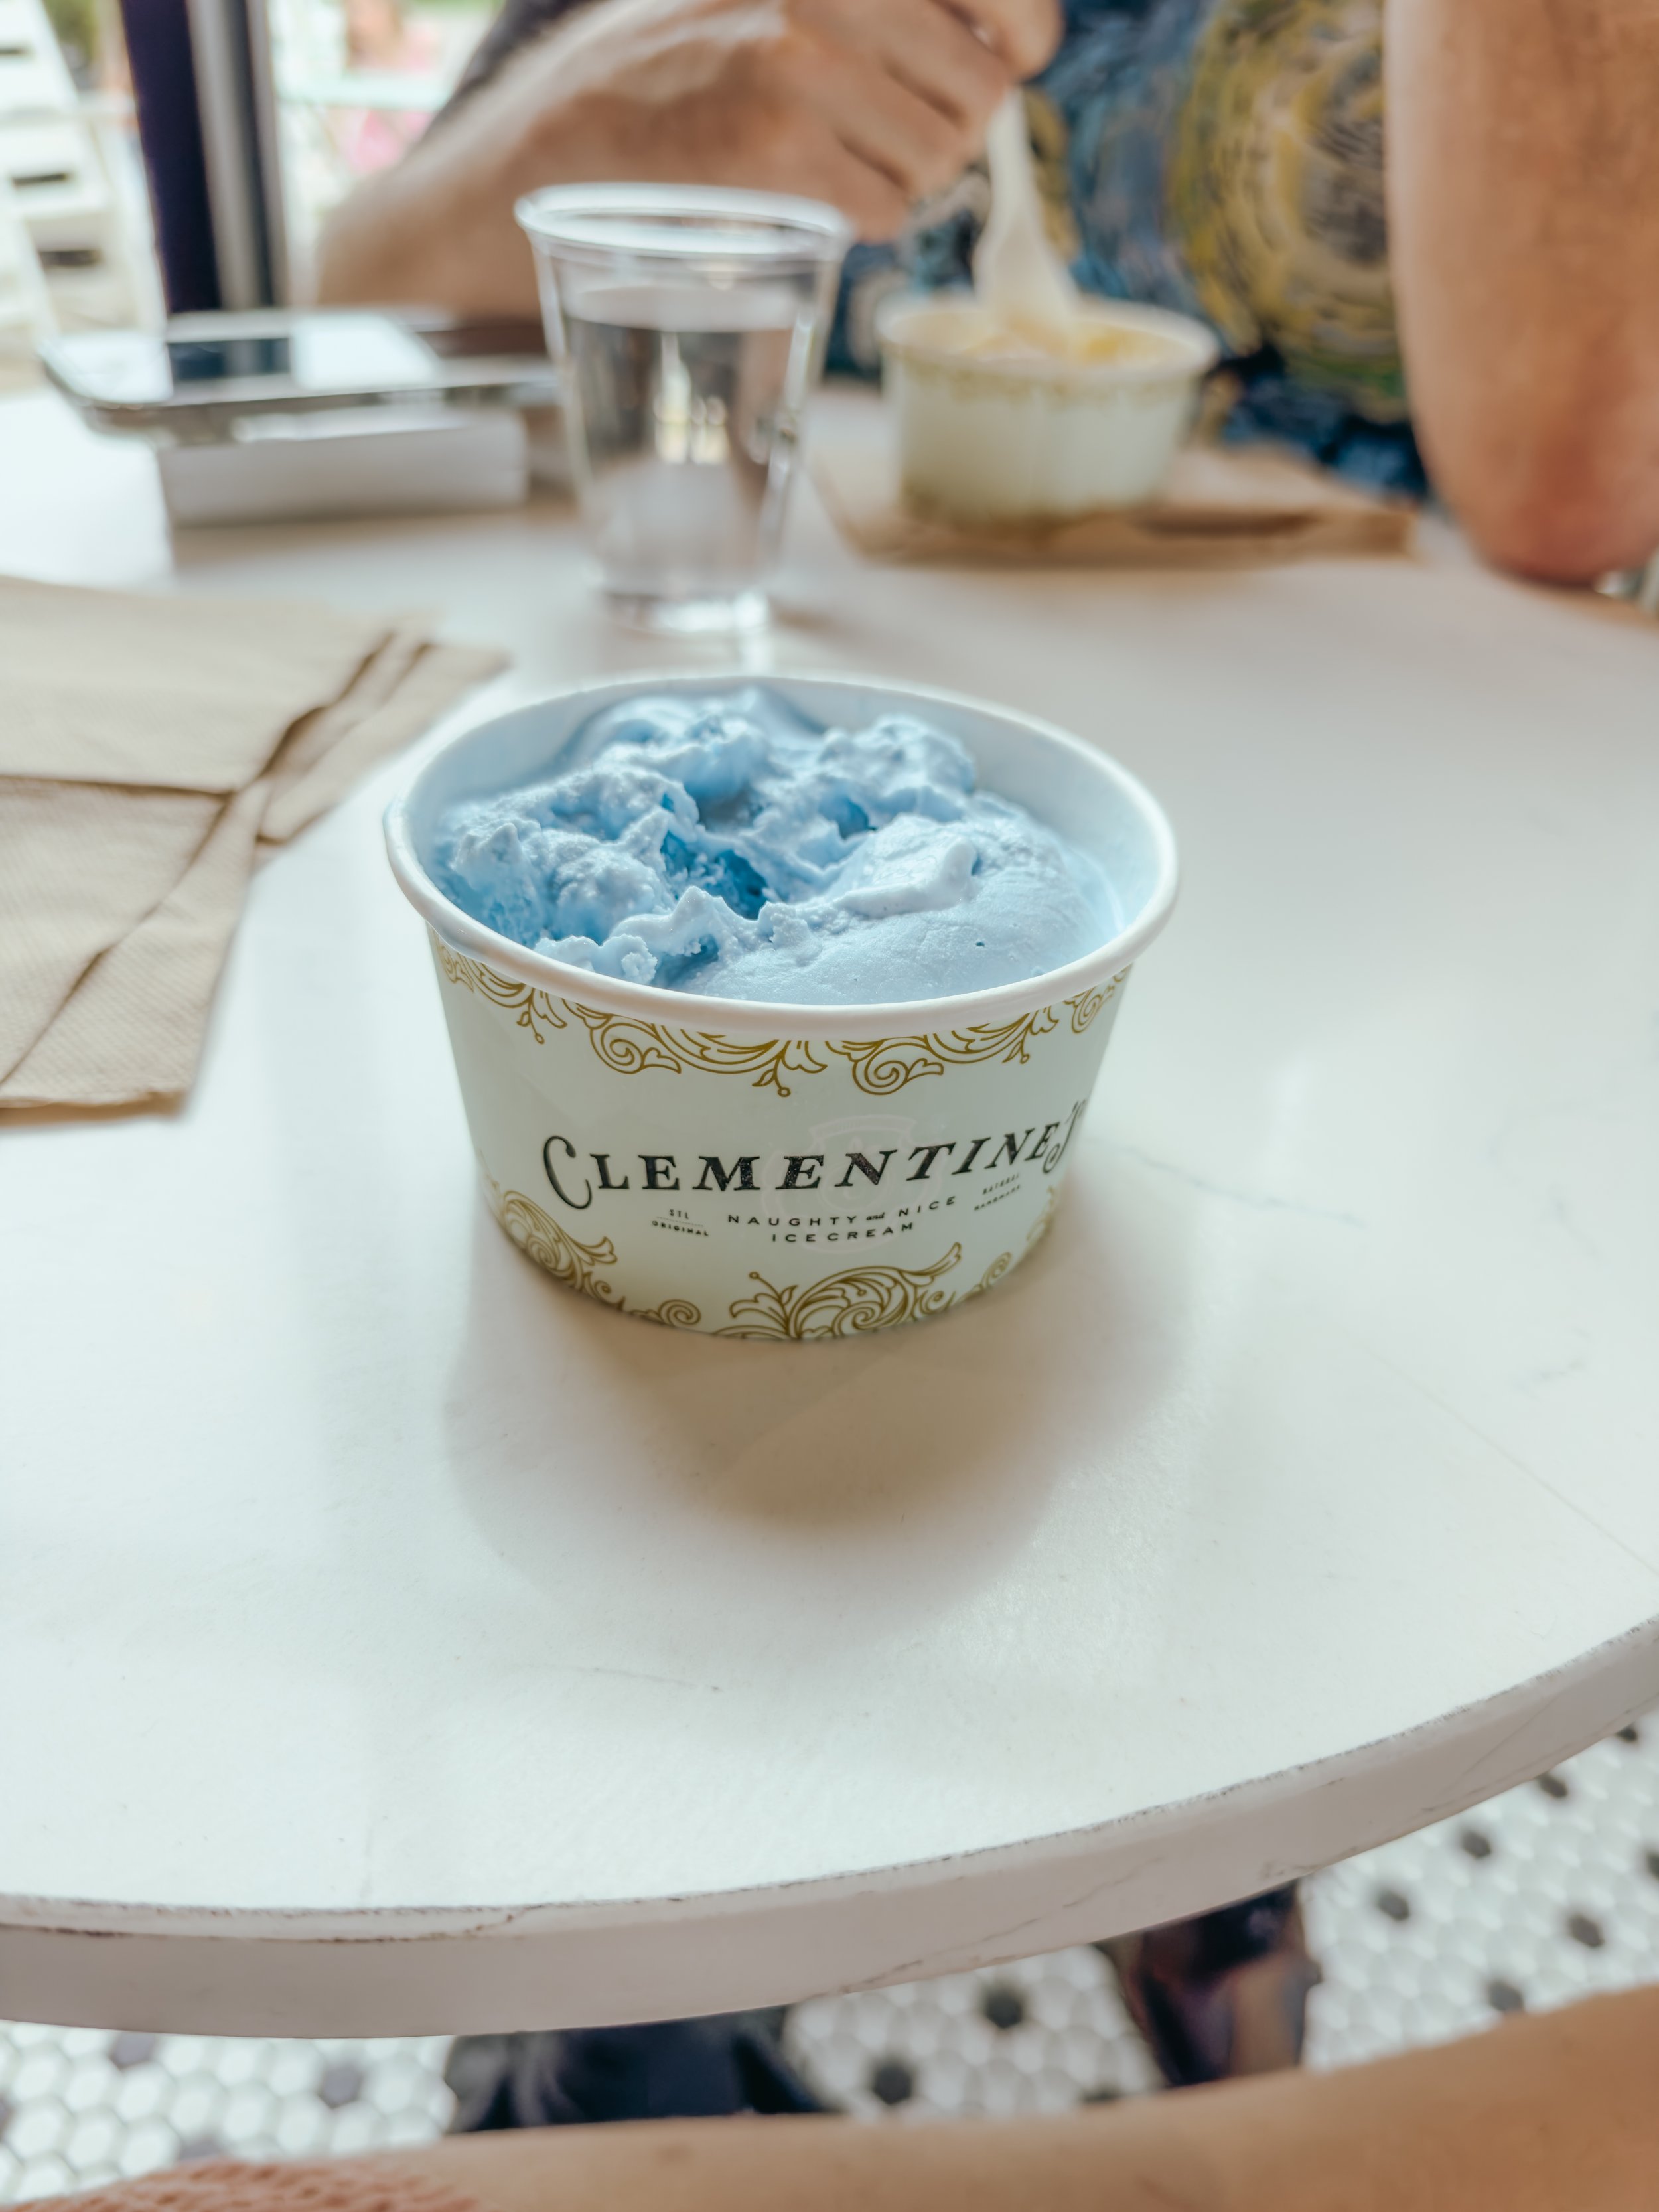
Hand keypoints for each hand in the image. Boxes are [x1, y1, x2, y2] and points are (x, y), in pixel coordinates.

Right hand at [318, 0, 1062, 312]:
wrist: (520, 161)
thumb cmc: (635, 79)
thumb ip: (845, 2)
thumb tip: (986, 34)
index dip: (1024, 30)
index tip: (1017, 56)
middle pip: (978, 85)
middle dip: (949, 125)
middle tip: (881, 134)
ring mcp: (798, 70)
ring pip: (939, 155)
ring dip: (904, 177)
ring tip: (826, 164)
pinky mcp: (777, 155)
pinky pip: (886, 209)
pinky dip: (861, 221)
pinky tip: (802, 201)